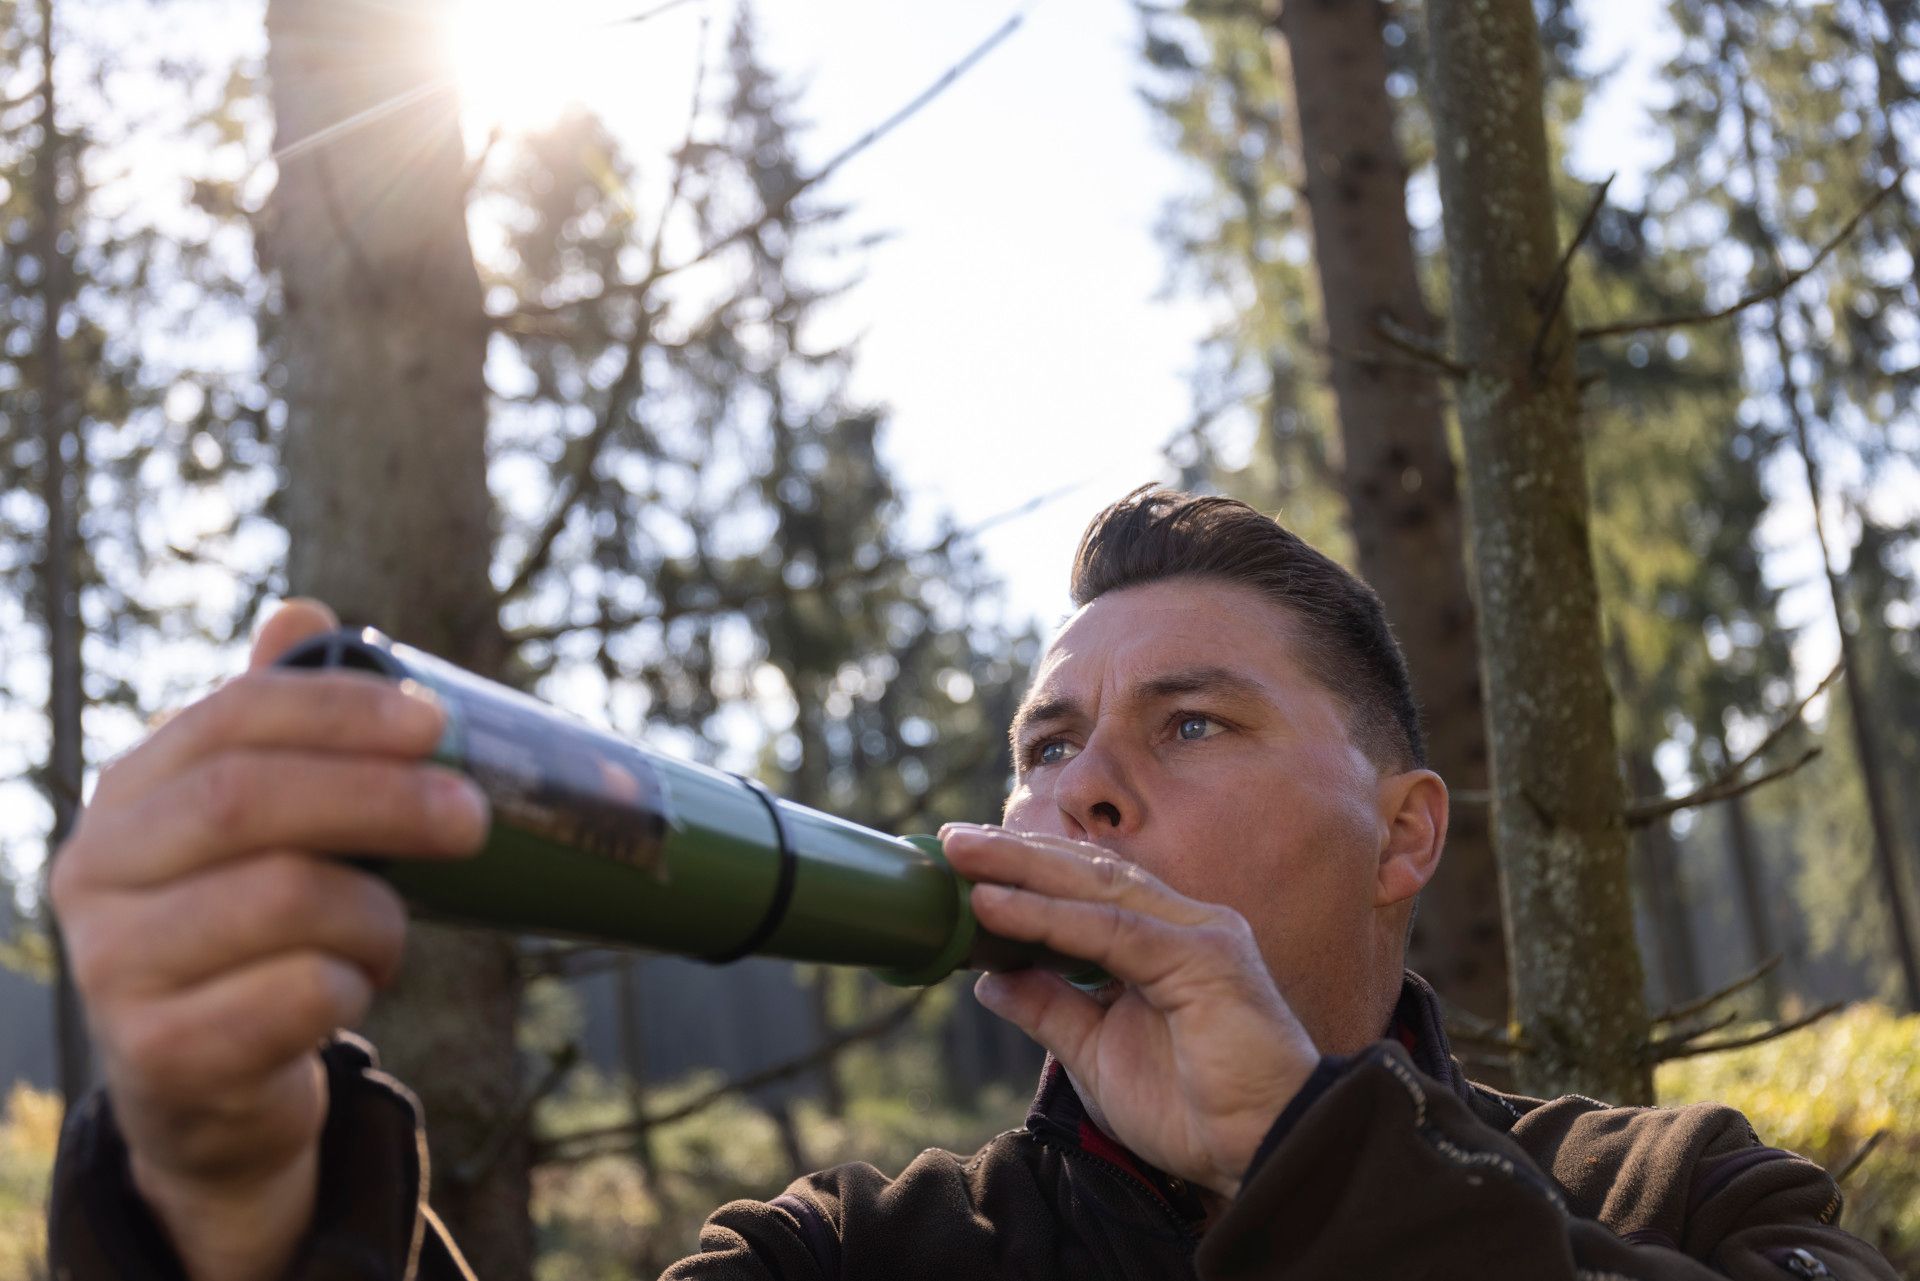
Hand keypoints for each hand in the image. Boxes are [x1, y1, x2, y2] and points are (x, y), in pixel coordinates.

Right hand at [48, 600, 490, 1279]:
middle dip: (383, 798)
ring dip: (375, 914)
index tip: (438, 722)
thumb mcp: (262, 827)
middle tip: (473, 816)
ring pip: (283, 900)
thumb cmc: (253, 931)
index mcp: (129, 793)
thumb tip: (306, 613)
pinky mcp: (158, 1054)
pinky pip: (295, 998)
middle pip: (250, 800)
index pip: (233, 717)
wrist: (207, 1089)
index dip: (341, 710)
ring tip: (392, 931)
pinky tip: (349, 989)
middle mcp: (96, 870)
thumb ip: (279, 728)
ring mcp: (113, 965)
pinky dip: (351, 987)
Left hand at [940, 823, 1318, 1198]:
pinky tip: (995, 904)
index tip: (962, 864)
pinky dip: (1048, 915)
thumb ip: (1052, 1010)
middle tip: (948, 841)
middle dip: (1014, 852)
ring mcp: (1197, 933)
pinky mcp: (1203, 958)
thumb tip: (989, 979)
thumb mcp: (1098, 1056)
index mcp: (1164, 938)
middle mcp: (1183, 922)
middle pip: (1086, 872)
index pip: (1085, 888)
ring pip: (1096, 886)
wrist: (1268, 1152)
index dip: (1024, 870)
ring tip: (961, 855)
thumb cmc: (1196, 1109)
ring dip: (1021, 866)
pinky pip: (1111, 929)